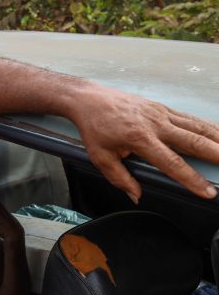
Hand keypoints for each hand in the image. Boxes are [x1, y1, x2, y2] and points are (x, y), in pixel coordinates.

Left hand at [72, 84, 218, 201]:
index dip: (191, 179)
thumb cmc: (94, 128)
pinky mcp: (163, 108)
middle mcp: (155, 124)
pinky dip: (209, 127)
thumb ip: (120, 178)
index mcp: (139, 138)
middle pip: (194, 142)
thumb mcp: (100, 157)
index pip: (171, 163)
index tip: (208, 192)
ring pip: (197, 127)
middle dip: (217, 156)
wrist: (89, 99)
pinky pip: (191, 119)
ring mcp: (161, 113)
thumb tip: (136, 195)